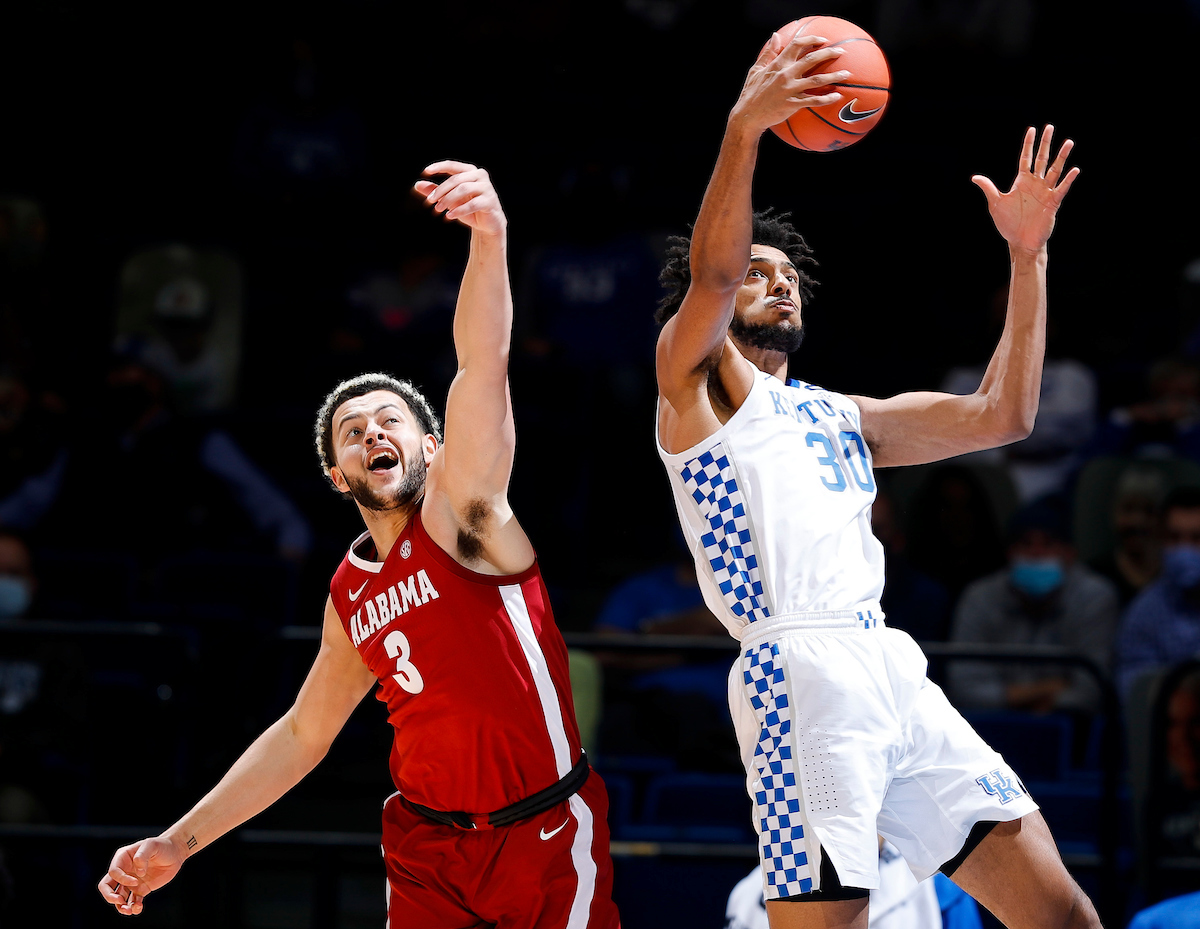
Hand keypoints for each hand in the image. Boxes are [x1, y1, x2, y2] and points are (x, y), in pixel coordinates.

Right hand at [97, 835, 186, 915]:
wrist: (175, 852)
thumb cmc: (162, 845)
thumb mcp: (152, 845)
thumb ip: (142, 856)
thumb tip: (139, 873)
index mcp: (122, 859)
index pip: (113, 873)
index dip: (122, 879)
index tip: (136, 881)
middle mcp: (124, 871)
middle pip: (106, 887)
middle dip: (110, 896)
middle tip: (120, 901)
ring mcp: (131, 882)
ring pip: (118, 897)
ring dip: (120, 906)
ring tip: (129, 911)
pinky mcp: (141, 890)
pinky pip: (133, 901)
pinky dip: (133, 907)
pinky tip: (138, 908)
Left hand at [414, 161, 505, 236]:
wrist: (488, 225)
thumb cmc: (469, 209)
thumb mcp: (450, 200)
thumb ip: (436, 191)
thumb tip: (417, 185)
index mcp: (470, 171)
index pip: (453, 165)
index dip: (439, 167)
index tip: (425, 172)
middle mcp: (480, 176)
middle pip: (456, 179)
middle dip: (441, 190)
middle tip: (429, 202)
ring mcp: (487, 188)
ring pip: (463, 189)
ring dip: (448, 199)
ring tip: (438, 210)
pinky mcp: (490, 201)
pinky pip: (473, 204)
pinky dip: (459, 210)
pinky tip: (449, 216)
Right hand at [731, 30, 847, 132]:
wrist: (747, 117)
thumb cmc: (751, 93)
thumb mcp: (756, 70)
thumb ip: (768, 53)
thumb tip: (775, 36)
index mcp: (778, 64)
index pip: (796, 45)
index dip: (811, 40)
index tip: (822, 40)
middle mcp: (785, 74)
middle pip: (812, 59)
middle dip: (829, 53)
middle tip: (841, 52)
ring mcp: (790, 90)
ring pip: (817, 80)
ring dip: (834, 76)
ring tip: (846, 74)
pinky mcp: (792, 104)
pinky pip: (814, 100)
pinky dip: (827, 98)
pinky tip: (837, 96)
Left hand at [973, 125, 1079, 253]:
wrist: (1020, 242)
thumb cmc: (1008, 224)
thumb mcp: (996, 204)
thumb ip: (988, 188)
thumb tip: (974, 177)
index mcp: (1022, 182)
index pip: (1026, 158)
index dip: (1028, 144)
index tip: (1031, 129)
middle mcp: (1035, 184)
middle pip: (1041, 159)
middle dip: (1045, 143)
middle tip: (1050, 126)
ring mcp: (1045, 192)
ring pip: (1055, 170)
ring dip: (1061, 157)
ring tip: (1069, 142)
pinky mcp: (1053, 203)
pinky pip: (1061, 189)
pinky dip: (1068, 180)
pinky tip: (1075, 170)